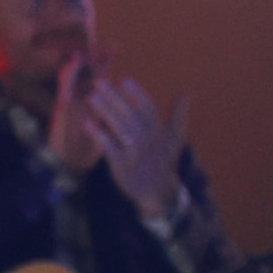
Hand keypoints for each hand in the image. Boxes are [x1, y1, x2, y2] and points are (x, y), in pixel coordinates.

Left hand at [57, 59, 189, 208]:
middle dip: (115, 98)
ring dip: (105, 111)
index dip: (137, 94)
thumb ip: (178, 114)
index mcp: (160, 132)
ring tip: (92, 97)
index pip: (148, 108)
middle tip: (100, 83)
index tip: (124, 81)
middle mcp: (148, 141)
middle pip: (130, 115)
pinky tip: (87, 123)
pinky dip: (98, 134)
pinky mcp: (122, 166)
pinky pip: (108, 147)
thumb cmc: (164, 160)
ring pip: (119, 128)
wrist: (158, 192)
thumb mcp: (175, 138)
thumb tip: (186, 92)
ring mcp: (135, 154)